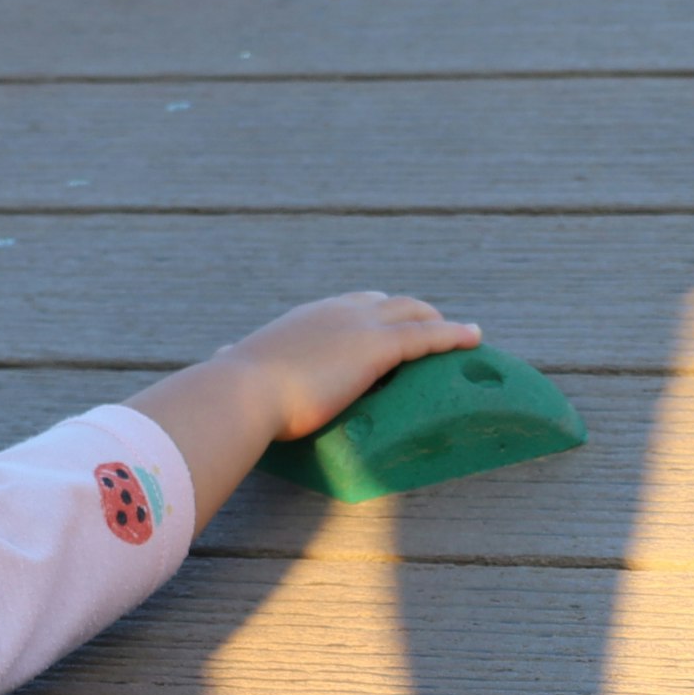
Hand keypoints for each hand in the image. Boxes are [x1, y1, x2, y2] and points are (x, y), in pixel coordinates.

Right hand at [131, 292, 483, 520]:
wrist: (242, 393)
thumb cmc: (234, 389)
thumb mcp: (234, 363)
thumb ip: (232, 357)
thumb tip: (217, 354)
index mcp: (307, 318)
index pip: (349, 306)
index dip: (374, 314)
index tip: (386, 324)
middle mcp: (336, 312)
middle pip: (389, 302)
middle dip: (414, 312)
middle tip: (433, 329)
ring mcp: (360, 326)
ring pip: (415, 313)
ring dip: (440, 323)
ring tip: (462, 337)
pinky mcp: (378, 347)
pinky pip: (429, 337)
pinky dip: (454, 335)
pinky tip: (476, 339)